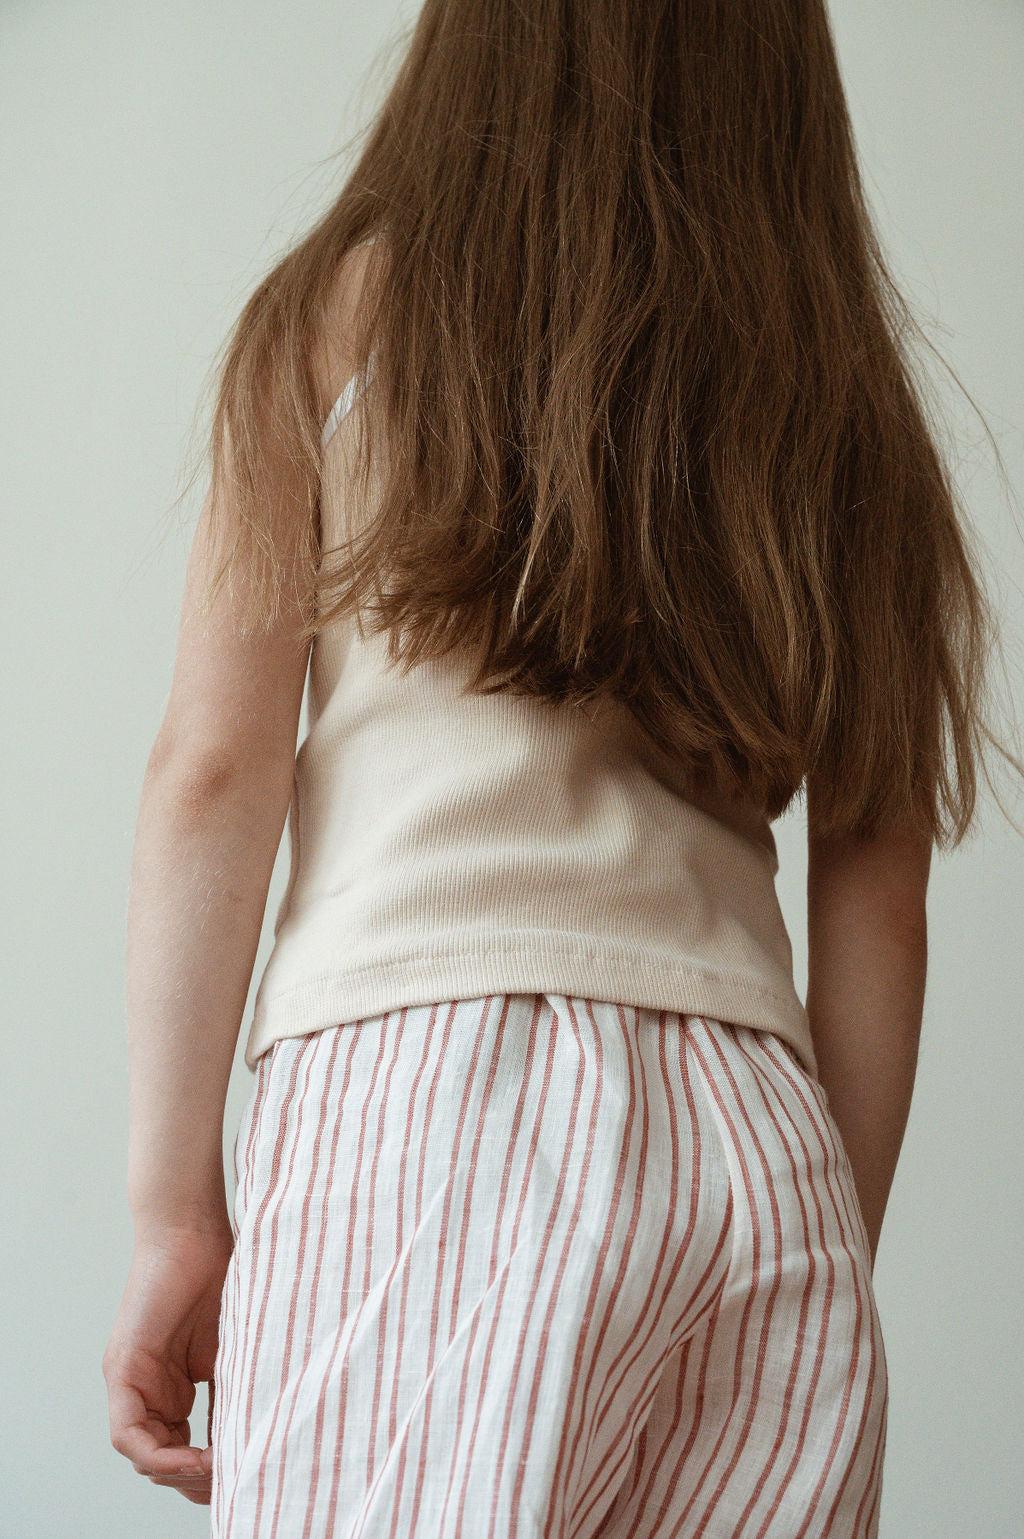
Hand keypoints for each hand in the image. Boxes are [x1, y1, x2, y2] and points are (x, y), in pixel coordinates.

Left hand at [103, 1220, 233, 1505]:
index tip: (240, 1474)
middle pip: (160, 1460)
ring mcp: (131, 1382)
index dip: (207, 1472)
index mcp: (172, 1387)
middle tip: (228, 1484)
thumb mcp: (234, 1348)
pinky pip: (128, 1434)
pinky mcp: (121, 1370)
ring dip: (178, 1473)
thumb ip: (235, 1391)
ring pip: (142, 1454)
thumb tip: (255, 1439)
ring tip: (215, 1472)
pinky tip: (189, 1458)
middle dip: (194, 1482)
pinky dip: (158, 1455)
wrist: (194, 1230)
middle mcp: (147, 1389)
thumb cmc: (220, 1275)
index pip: (181, 1449)